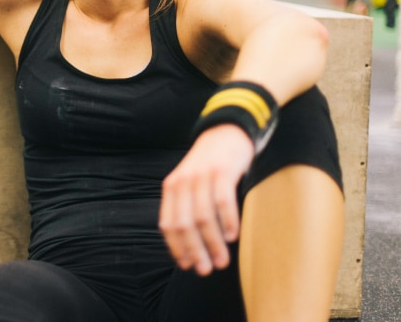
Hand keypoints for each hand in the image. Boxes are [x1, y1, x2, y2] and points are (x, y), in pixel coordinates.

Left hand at [159, 125, 254, 274]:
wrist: (225, 131)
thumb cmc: (209, 164)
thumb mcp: (189, 183)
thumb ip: (186, 206)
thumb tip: (190, 245)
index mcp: (171, 187)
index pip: (168, 224)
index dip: (177, 247)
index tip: (188, 266)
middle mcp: (182, 182)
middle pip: (184, 224)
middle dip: (195, 251)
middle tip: (206, 270)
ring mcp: (201, 176)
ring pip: (203, 217)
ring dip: (213, 243)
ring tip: (222, 261)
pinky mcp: (221, 171)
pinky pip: (223, 202)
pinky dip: (227, 222)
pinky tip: (232, 236)